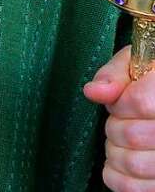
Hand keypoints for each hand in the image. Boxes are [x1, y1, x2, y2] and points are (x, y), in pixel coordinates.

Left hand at [84, 45, 154, 189]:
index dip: (120, 104)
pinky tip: (116, 164)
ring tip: (118, 143)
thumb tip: (93, 92)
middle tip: (116, 123)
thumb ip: (114, 74)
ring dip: (114, 154)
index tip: (118, 105)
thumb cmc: (149, 78)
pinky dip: (118, 179)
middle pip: (133, 135)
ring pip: (135, 165)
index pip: (140, 103)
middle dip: (113, 128)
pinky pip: (137, 189)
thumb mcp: (135, 64)